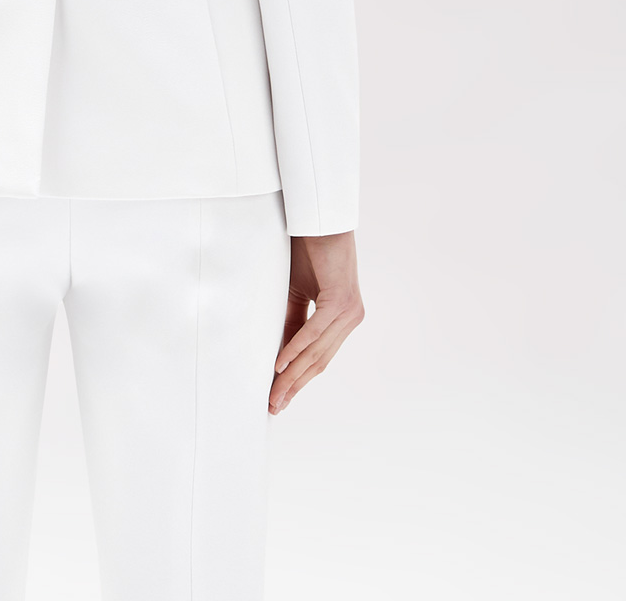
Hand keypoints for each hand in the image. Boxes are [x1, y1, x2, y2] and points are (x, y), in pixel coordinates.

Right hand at [269, 230, 362, 413]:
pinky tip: (280, 365)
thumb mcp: (297, 293)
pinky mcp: (342, 301)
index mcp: (342, 319)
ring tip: (274, 393)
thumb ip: (294, 323)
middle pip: (318, 361)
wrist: (320, 220)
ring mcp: (350, 312)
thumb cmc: (309, 251)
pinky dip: (296, 349)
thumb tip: (281, 355)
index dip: (298, 379)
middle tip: (274, 405)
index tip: (279, 398)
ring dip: (292, 374)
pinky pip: (315, 331)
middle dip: (294, 385)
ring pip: (317, 351)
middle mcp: (351, 319)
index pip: (318, 357)